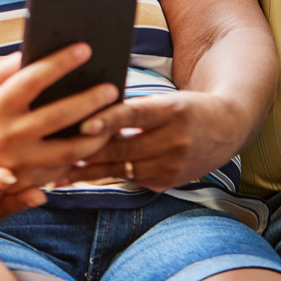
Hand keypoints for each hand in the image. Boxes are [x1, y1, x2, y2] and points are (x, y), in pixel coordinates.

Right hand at [0, 46, 118, 190]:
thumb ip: (13, 65)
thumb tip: (47, 48)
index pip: (33, 78)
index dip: (61, 62)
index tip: (86, 48)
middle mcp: (8, 134)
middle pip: (58, 116)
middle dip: (89, 101)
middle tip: (113, 88)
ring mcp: (17, 162)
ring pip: (68, 150)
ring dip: (96, 134)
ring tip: (114, 118)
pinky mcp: (25, 182)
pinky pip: (62, 170)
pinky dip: (82, 156)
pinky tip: (97, 140)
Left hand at [69, 91, 247, 191]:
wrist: (228, 128)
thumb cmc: (188, 107)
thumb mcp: (168, 99)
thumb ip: (135, 108)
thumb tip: (90, 109)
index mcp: (174, 111)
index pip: (135, 115)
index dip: (108, 120)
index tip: (82, 126)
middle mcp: (175, 140)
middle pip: (123, 147)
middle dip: (86, 152)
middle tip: (52, 152)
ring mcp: (172, 166)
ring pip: (122, 168)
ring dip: (88, 170)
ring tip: (56, 170)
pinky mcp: (168, 181)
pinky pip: (129, 179)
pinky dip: (104, 176)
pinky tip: (79, 177)